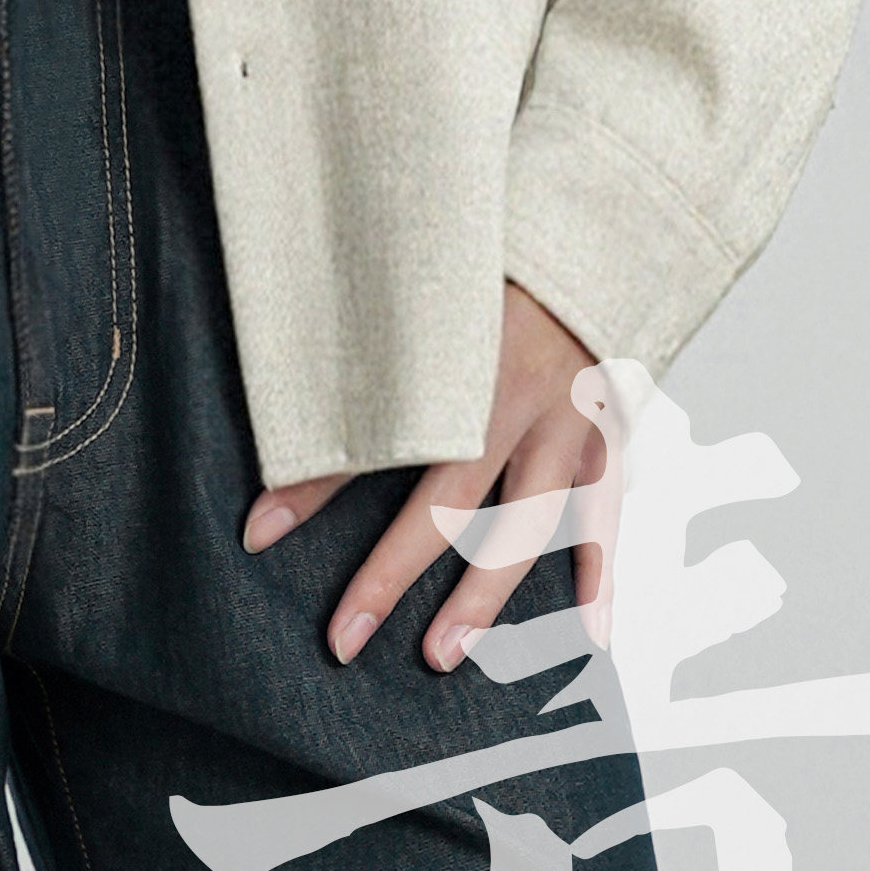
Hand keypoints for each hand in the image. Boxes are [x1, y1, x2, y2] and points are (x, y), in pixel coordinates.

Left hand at [242, 279, 602, 671]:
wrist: (602, 215)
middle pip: (453, 508)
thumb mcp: (413, 292)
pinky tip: (588, 627)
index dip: (313, 490)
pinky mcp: (610, 428)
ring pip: (528, 526)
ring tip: (444, 655)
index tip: (259, 537)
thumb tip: (288, 395)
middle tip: (345, 639)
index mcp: (464, 368)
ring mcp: (573, 423)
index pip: (378, 445)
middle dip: (394, 576)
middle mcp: (522, 405)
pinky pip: (606, 510)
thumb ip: (356, 348)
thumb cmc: (497, 247)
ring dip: (484, 597)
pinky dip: (598, 569)